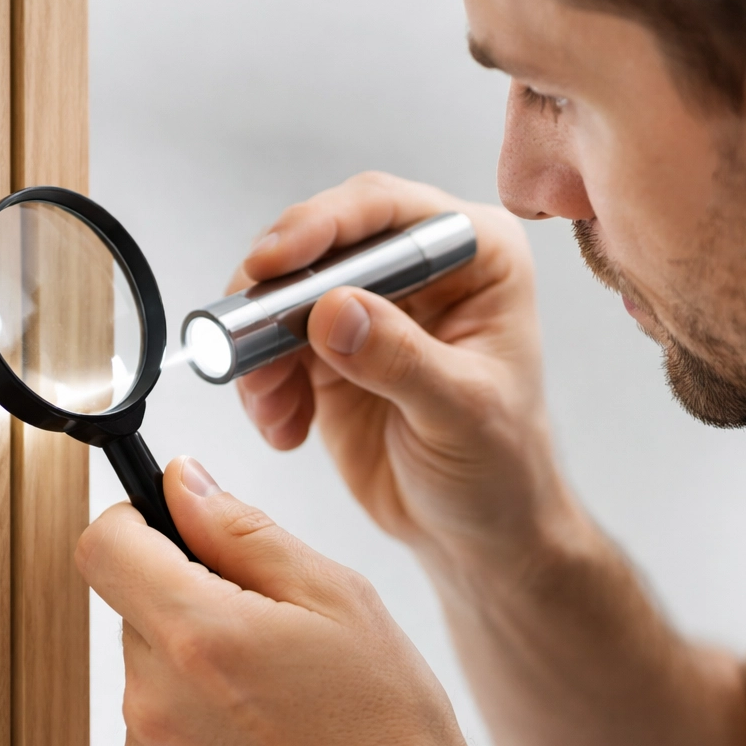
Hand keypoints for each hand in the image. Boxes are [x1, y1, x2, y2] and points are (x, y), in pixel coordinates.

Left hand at [76, 456, 548, 745]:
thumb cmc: (388, 729)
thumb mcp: (337, 598)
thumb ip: (242, 530)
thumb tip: (185, 483)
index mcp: (200, 637)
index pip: (104, 546)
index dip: (133, 521)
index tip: (167, 525)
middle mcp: (158, 702)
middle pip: (132, 608)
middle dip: (185, 598)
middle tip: (264, 626)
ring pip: (146, 669)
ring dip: (190, 663)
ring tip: (272, 693)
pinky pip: (154, 729)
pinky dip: (193, 720)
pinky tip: (259, 736)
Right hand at [234, 172, 578, 573]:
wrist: (477, 536)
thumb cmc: (502, 468)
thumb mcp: (462, 413)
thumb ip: (401, 359)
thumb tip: (334, 309)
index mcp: (475, 256)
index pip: (388, 209)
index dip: (323, 225)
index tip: (274, 262)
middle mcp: (419, 268)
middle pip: (322, 241)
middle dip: (275, 292)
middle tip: (244, 337)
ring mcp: (369, 306)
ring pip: (284, 292)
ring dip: (258, 347)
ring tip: (269, 404)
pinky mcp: (327, 348)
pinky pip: (269, 345)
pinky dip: (260, 383)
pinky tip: (284, 425)